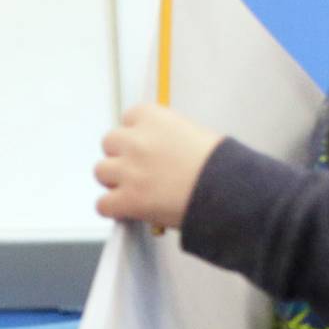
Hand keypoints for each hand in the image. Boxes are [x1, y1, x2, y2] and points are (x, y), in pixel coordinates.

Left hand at [94, 104, 222, 228]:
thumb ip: (168, 136)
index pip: (129, 119)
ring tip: (135, 191)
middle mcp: (136, 140)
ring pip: (101, 171)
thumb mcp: (195, 134)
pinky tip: (127, 211)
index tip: (147, 147)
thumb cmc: (221, 165)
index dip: (137, 135)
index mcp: (152, 117)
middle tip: (140, 170)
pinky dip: (113, 209)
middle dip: (122, 156)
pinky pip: (102, 204)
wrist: (228, 192)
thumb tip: (158, 150)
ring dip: (114, 181)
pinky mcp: (128, 199)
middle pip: (109, 143)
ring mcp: (129, 170)